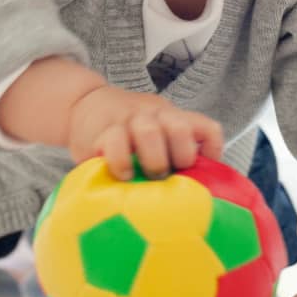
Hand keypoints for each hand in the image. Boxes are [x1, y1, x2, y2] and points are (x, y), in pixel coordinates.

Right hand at [66, 85, 223, 179]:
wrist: (84, 104)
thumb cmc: (127, 130)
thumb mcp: (155, 131)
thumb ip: (171, 153)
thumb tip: (192, 192)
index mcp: (173, 118)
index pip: (206, 128)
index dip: (211, 153)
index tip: (203, 173)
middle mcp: (155, 115)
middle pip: (180, 128)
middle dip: (180, 157)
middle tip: (169, 174)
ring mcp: (129, 120)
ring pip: (149, 132)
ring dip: (152, 160)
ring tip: (145, 177)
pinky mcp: (103, 131)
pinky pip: (115, 143)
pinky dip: (121, 162)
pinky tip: (122, 175)